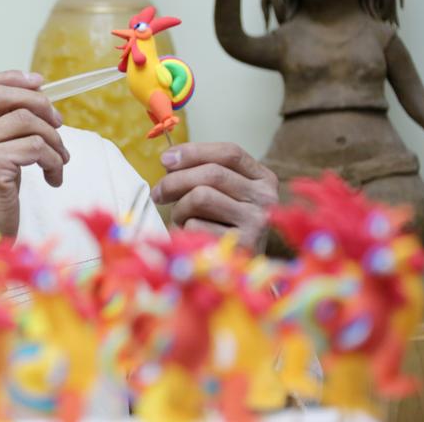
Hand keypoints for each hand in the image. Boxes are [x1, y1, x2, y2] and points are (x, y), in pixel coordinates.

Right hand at [0, 71, 69, 235]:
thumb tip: (35, 97)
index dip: (10, 78)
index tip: (39, 83)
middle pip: (2, 96)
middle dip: (39, 104)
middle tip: (58, 123)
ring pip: (25, 121)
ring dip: (53, 139)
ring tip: (60, 159)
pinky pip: (35, 147)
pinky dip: (54, 160)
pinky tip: (54, 177)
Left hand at [151, 142, 277, 251]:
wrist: (242, 270)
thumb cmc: (226, 227)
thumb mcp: (223, 195)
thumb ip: (203, 174)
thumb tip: (169, 160)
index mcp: (263, 179)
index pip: (230, 152)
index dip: (194, 151)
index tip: (166, 159)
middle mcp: (265, 197)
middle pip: (212, 173)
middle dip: (175, 180)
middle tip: (158, 193)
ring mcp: (256, 221)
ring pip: (200, 196)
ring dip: (180, 208)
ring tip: (181, 218)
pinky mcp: (241, 245)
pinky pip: (196, 225)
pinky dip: (184, 230)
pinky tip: (192, 237)